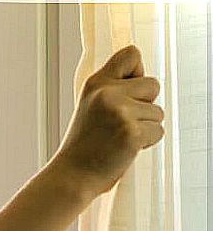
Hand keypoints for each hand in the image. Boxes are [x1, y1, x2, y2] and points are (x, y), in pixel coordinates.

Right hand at [50, 44, 164, 197]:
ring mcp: (120, 113)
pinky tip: (125, 149)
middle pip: (153, 84)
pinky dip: (147, 143)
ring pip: (158, 112)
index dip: (138, 72)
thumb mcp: (89, 108)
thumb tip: (145, 84)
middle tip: (121, 124)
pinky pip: (158, 131)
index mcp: (95, 84)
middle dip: (145, 105)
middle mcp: (107, 94)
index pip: (131, 54)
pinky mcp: (132, 133)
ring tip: (120, 139)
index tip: (130, 91)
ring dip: (145, 127)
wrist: (72, 176)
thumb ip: (113, 91)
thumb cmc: (83, 148)